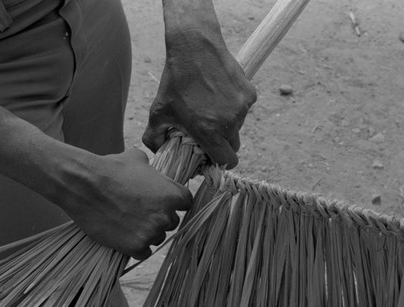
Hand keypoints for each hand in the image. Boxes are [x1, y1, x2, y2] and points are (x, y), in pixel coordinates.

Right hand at [61, 149, 191, 259]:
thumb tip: (151, 169)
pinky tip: (125, 237)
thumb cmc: (111, 168)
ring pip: (158, 238)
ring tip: (129, 223)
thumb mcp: (137, 159)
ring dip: (148, 233)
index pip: (186, 204)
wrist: (85, 185)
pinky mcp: (135, 247)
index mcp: (174, 194)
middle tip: (141, 212)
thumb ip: (152, 168)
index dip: (174, 203)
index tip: (162, 202)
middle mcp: (166, 216)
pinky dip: (136, 247)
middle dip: (159, 218)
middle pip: (172, 222)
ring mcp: (151, 233)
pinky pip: (144, 252)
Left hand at [142, 30, 256, 168]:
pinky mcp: (250, 94)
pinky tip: (219, 94)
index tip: (210, 155)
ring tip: (210, 107)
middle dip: (222, 143)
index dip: (219, 162)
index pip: (228, 161)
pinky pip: (244, 109)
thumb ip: (153, 137)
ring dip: (227, 124)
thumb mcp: (158, 110)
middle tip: (207, 131)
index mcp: (209, 131)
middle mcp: (229, 122)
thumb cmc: (174, 80)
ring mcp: (242, 108)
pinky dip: (234, 107)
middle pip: (233, 146)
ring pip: (238, 127)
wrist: (195, 47)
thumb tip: (158, 152)